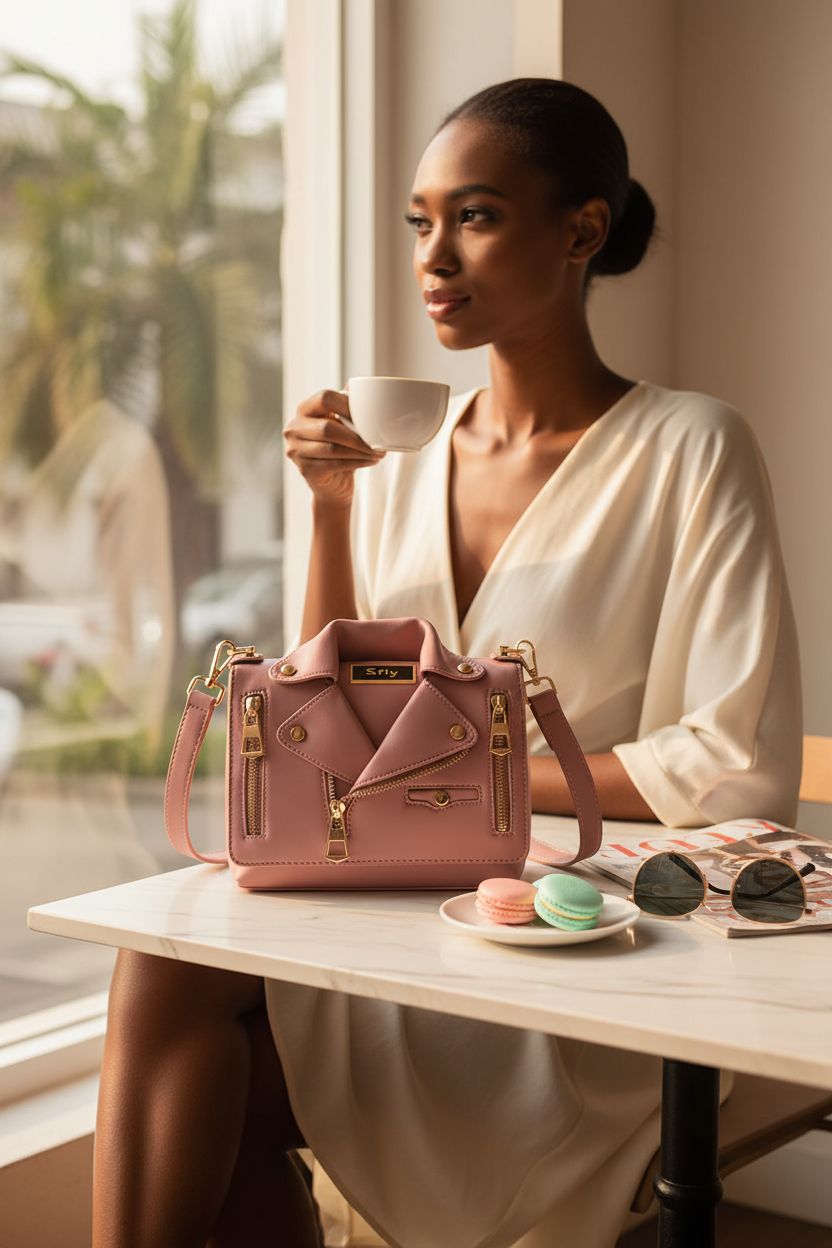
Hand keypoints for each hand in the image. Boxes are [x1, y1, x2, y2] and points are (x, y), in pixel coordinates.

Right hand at [283, 386, 385, 509]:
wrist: (332, 485)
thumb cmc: (339, 448)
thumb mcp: (342, 424)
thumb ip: (348, 406)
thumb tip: (366, 387)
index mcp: (304, 410)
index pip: (324, 398)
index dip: (348, 405)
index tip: (369, 415)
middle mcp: (293, 428)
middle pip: (328, 427)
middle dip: (357, 435)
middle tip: (378, 441)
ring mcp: (295, 450)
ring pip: (333, 448)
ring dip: (360, 450)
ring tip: (378, 452)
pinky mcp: (305, 470)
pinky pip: (335, 464)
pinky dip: (357, 462)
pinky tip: (371, 461)